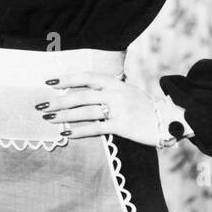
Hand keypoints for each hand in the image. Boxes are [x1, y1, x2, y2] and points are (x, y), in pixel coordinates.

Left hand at [36, 70, 160, 146]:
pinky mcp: (123, 126)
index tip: (49, 82)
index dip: (66, 79)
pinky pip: (96, 128)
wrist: (170, 119)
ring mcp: (120, 110)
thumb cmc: (143, 105)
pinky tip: (65, 134)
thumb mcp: (127, 90)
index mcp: (115, 83)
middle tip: (41, 107)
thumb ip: (107, 87)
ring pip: (85, 112)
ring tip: (49, 119)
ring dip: (64, 116)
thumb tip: (82, 86)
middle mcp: (116, 94)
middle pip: (81, 96)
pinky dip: (79, 131)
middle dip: (58, 101)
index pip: (86, 77)